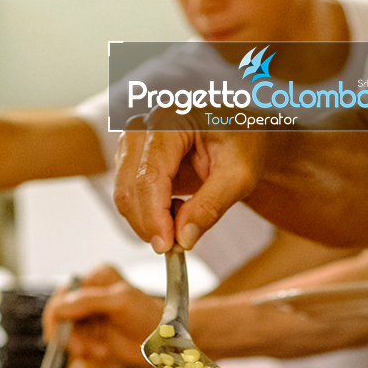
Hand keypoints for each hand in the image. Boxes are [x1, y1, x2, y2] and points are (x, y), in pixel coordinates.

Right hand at [43, 264, 160, 367]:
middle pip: (61, 320)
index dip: (56, 318)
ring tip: (102, 351)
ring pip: (69, 337)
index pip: (62, 296)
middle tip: (85, 350)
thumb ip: (88, 301)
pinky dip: (88, 355)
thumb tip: (60, 307)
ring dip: (83, 348)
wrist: (167, 341)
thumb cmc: (151, 316)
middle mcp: (90, 296)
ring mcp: (91, 318)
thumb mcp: (120, 302)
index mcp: (96, 279)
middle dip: (72, 338)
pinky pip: (79, 348)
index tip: (57, 336)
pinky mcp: (94, 337)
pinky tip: (104, 354)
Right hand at [112, 110, 265, 251]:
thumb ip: (211, 206)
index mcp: (170, 120)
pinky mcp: (131, 157)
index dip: (154, 216)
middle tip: (178, 245)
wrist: (239, 129)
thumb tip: (183, 240)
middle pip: (130, 187)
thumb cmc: (243, 142)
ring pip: (124, 193)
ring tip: (185, 217)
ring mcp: (131, 140)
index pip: (149, 175)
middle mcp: (142, 126)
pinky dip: (147, 212)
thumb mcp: (239, 175)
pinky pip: (128, 194)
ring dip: (148, 219)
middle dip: (150, 224)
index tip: (167, 247)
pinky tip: (176, 208)